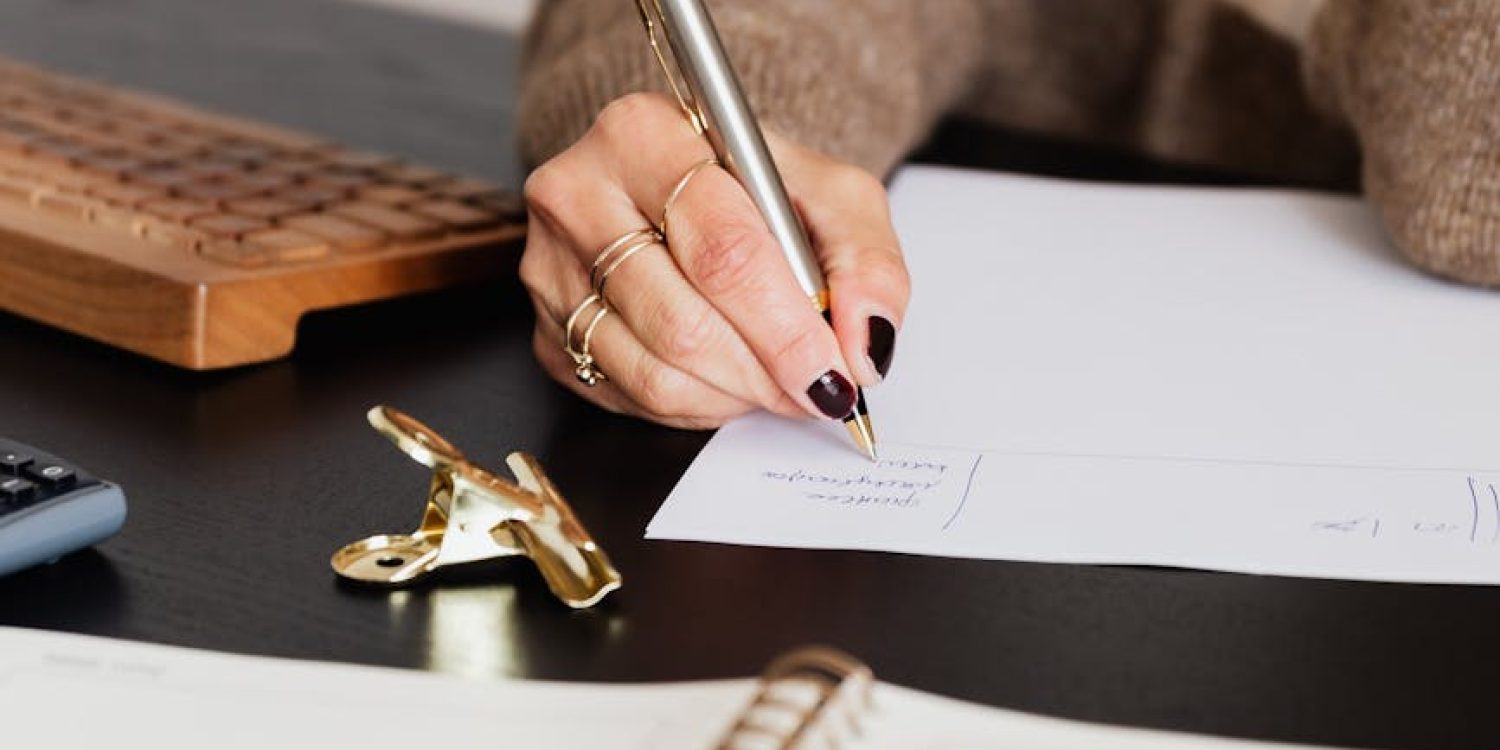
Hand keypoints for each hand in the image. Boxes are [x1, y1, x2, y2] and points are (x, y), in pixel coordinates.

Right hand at [520, 93, 908, 428]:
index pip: (722, 249)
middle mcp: (578, 194)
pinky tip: (725, 377)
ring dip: (734, 395)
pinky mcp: (547, 330)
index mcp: (644, 134)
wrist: (685, 188)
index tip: (834, 370)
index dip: (786, 327)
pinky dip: (696, 405)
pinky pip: (629, 396)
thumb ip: (866, 261)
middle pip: (683, 320)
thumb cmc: (753, 190)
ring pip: (654, 369)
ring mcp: (550, 268)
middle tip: (816, 390)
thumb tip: (865, 344)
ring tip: (775, 380)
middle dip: (765, 372)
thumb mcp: (831, 194)